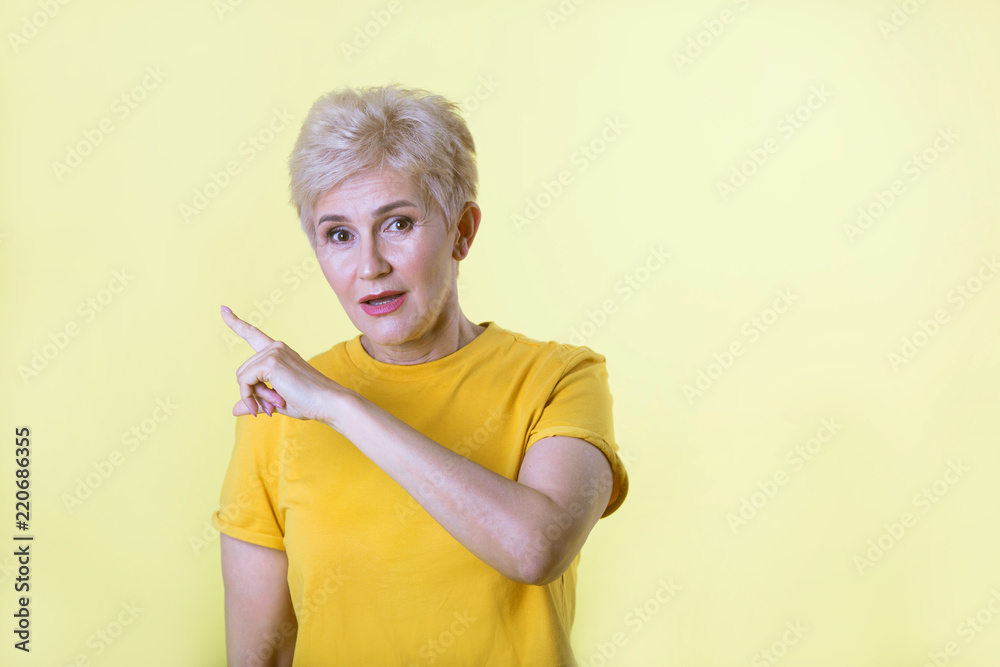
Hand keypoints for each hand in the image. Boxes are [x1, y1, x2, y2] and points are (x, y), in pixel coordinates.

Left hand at [220, 305, 349, 422]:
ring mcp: (274, 352)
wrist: (329, 403)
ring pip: (243, 377)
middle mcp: (276, 347)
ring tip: (276, 405)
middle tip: (272, 407)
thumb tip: (235, 409)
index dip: (236, 323)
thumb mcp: (276, 401)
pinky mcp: (271, 362)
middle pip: (243, 371)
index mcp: (279, 352)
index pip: (252, 334)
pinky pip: (245, 381)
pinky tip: (270, 404)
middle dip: (252, 393)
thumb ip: (256, 401)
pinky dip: (251, 396)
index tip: (222, 309)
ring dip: (254, 396)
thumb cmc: (308, 402)